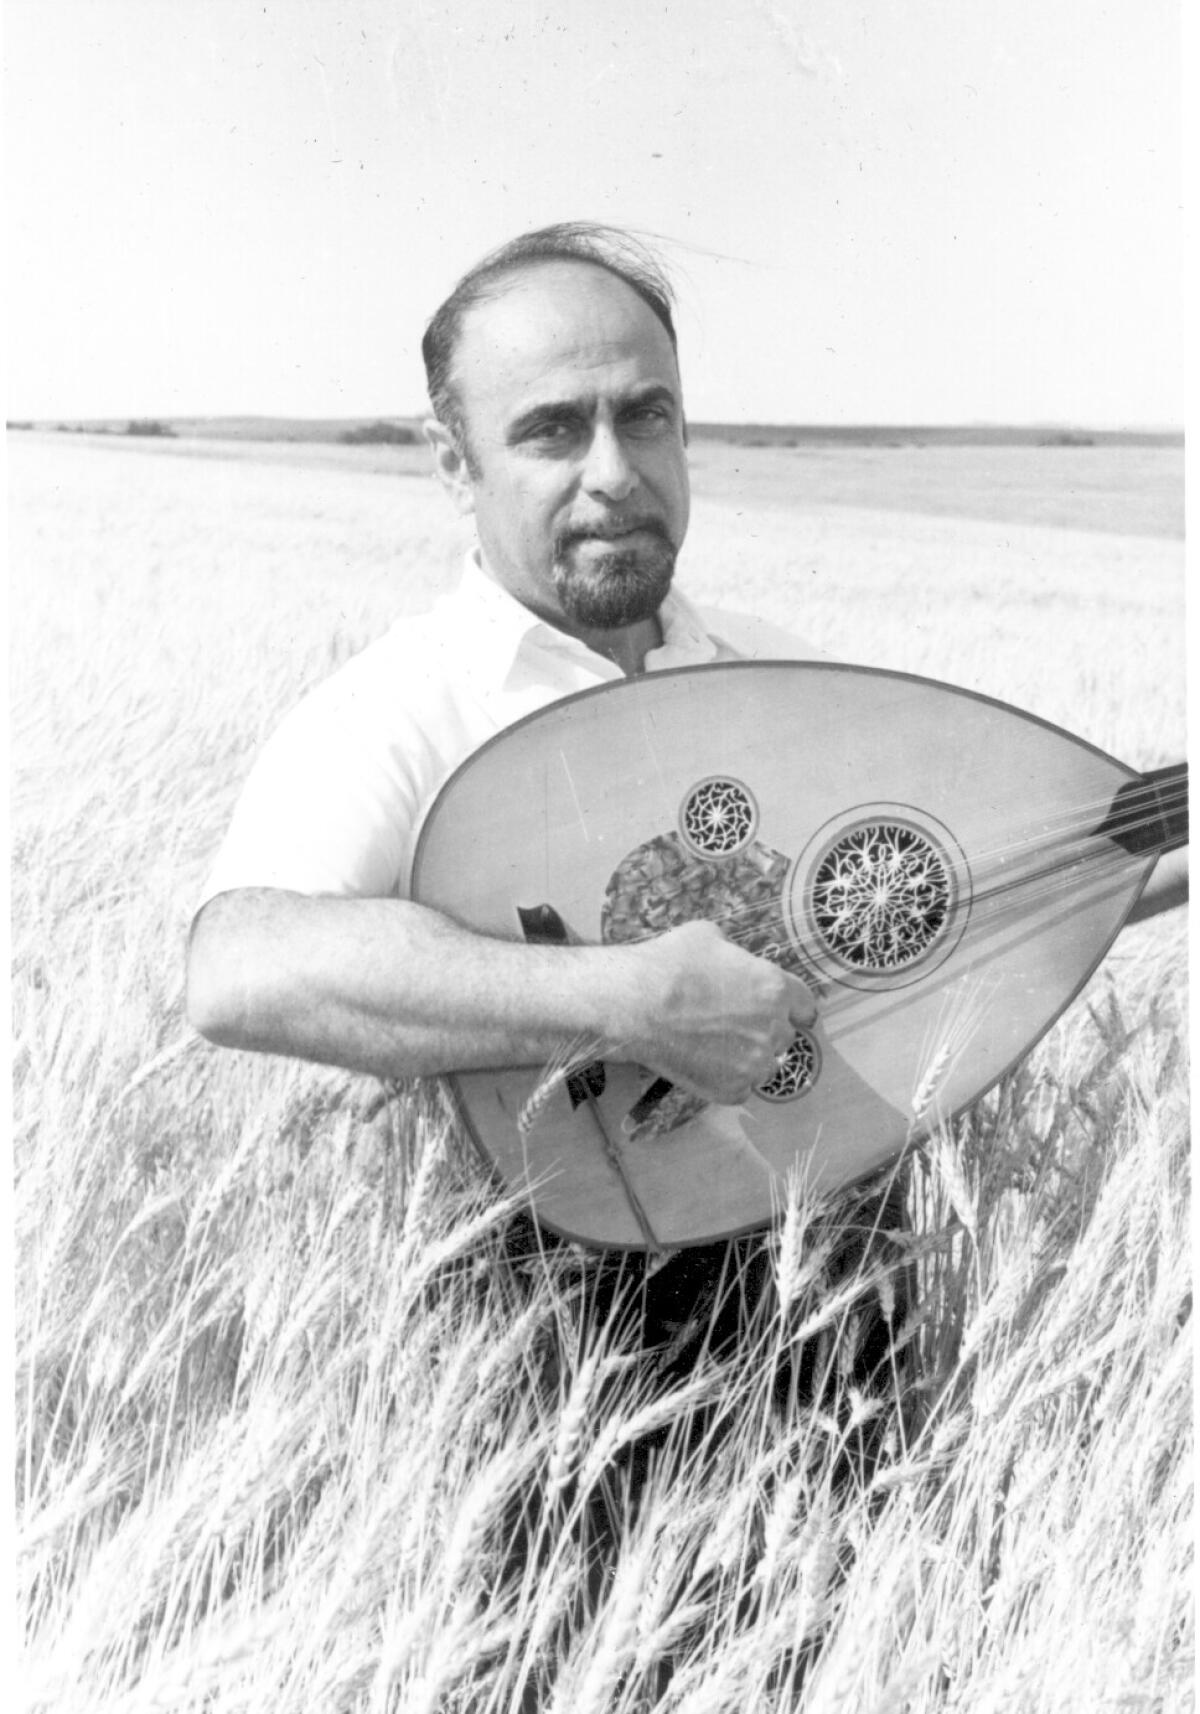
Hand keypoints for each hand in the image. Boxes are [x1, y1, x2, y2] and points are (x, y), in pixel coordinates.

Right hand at [604, 919, 817, 1104]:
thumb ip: (733, 954)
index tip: (785, 1013)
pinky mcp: (732, 1088)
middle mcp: (773, 1028)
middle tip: (733, 1026)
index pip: (805, 1006)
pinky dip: (727, 1079)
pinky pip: (741, 1088)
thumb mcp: (708, 936)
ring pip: (766, 1065)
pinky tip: (704, 1063)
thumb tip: (732, 960)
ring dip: (749, 1058)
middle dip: (765, 1031)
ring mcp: (754, 1063)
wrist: (636, 1005)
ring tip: (717, 1048)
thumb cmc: (670, 964)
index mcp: (774, 988)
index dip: (793, 1009)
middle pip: (785, 1036)